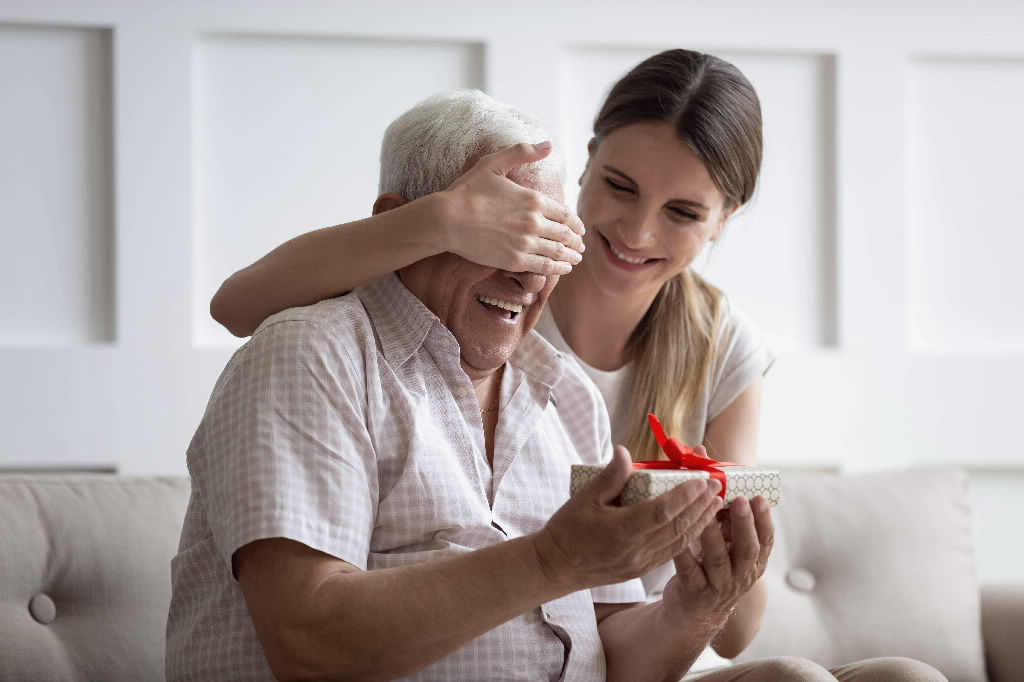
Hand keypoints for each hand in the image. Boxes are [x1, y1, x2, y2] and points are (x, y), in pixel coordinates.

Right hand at [439, 142, 585, 275]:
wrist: (447, 220)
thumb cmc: (467, 191)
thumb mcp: (493, 164)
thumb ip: (522, 153)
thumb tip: (548, 145)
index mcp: (533, 199)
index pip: (565, 214)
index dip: (575, 223)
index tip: (580, 229)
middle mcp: (534, 222)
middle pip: (565, 234)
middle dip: (575, 241)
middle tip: (580, 246)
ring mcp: (526, 243)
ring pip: (558, 252)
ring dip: (571, 256)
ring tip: (575, 259)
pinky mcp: (515, 261)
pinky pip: (545, 266)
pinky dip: (558, 268)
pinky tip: (563, 269)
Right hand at [532, 446, 722, 589]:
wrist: (556, 567)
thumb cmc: (567, 529)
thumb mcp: (584, 498)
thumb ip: (609, 476)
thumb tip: (625, 451)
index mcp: (622, 530)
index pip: (662, 511)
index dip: (684, 495)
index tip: (701, 480)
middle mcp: (636, 549)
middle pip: (677, 526)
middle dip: (700, 505)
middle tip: (717, 486)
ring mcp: (640, 562)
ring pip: (679, 542)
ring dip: (700, 522)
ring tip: (716, 504)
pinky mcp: (641, 569)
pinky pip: (672, 553)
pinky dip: (689, 538)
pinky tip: (698, 526)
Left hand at [663, 494, 773, 627]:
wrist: (695, 614)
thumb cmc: (712, 571)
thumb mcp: (729, 551)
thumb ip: (731, 527)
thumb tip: (725, 491)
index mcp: (753, 563)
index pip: (766, 540)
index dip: (764, 520)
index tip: (759, 498)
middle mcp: (740, 576)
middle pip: (747, 550)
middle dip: (744, 524)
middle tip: (740, 501)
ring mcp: (718, 586)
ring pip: (719, 561)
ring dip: (714, 538)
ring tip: (708, 518)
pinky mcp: (694, 592)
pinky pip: (689, 571)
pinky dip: (684, 554)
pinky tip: (679, 539)